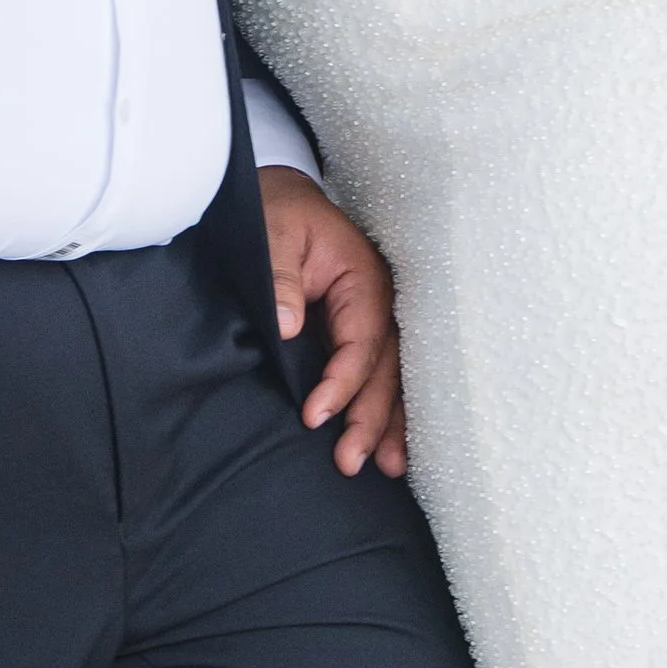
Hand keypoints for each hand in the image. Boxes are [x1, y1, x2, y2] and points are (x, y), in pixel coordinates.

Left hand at [260, 166, 407, 477]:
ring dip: (391, 423)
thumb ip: (280, 277)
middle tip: (352, 461)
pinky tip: (393, 447)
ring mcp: (375, 318)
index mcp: (365, 277)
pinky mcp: (361, 332)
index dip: (342, 383)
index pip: (362, 342)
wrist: (282, 198)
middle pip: (386, 368)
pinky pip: (379, 374)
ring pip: (392, 377)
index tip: (315, 417)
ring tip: (389, 469)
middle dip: (373, 417)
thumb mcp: (273, 233)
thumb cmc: (277, 213)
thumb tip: (288, 325)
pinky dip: (386, 409)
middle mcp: (380, 301)